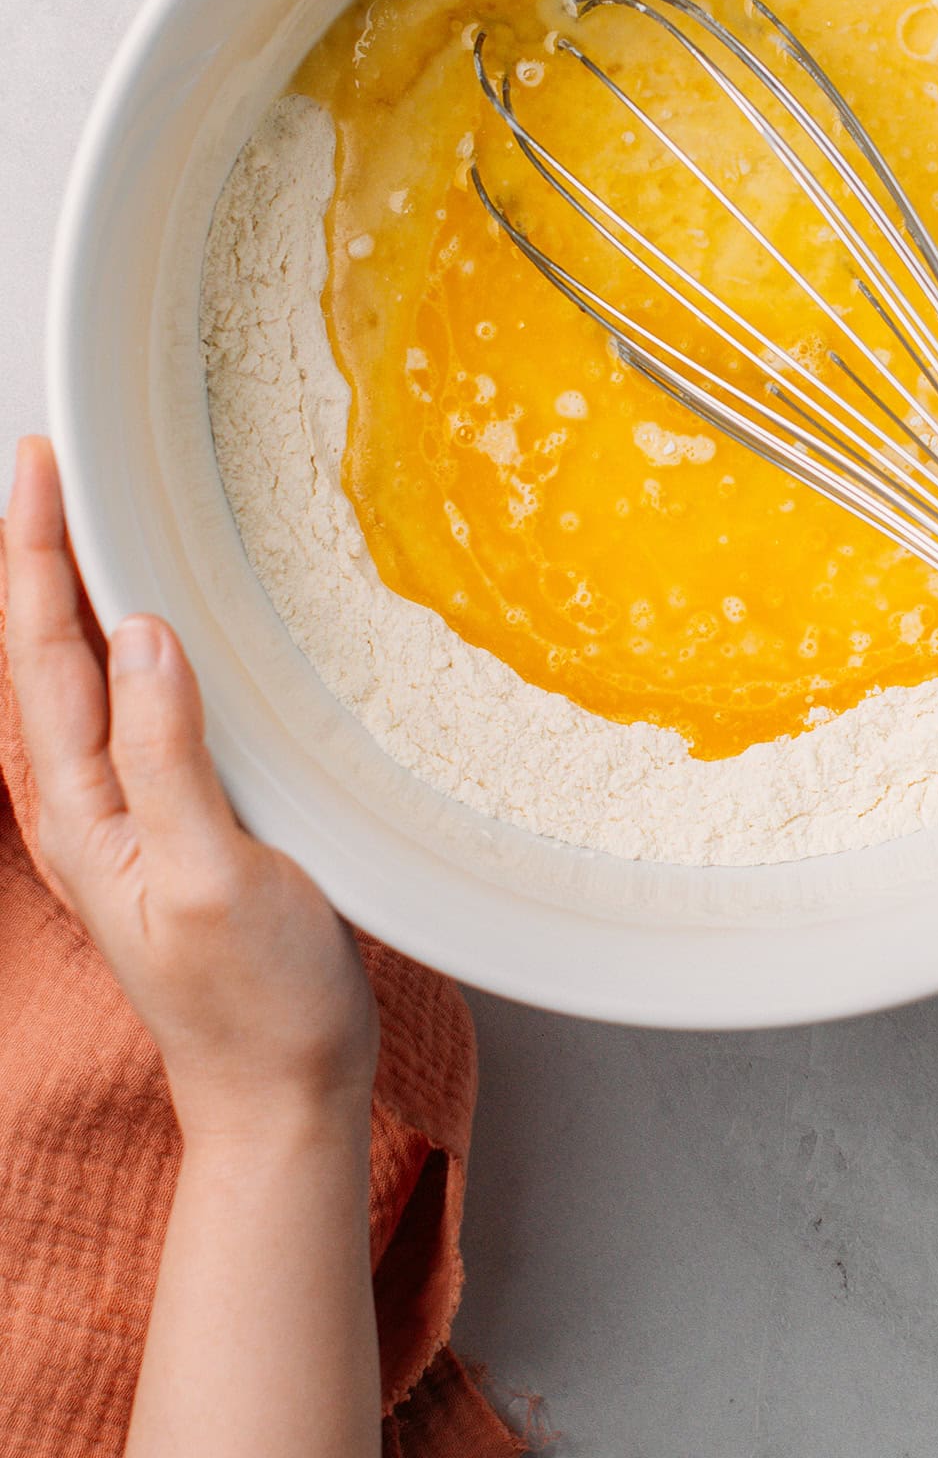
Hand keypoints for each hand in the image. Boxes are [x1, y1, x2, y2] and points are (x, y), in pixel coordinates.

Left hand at [3, 437, 377, 1143]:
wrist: (282, 1092)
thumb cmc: (253, 1002)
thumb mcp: (208, 879)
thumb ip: (167, 759)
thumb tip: (142, 638)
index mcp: (82, 813)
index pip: (42, 656)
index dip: (36, 555)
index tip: (40, 469)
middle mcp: (87, 807)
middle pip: (46, 655)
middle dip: (40, 555)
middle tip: (51, 466)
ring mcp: (126, 818)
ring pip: (81, 680)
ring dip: (76, 595)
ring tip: (86, 521)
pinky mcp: (173, 825)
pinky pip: (131, 711)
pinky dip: (128, 649)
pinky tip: (154, 630)